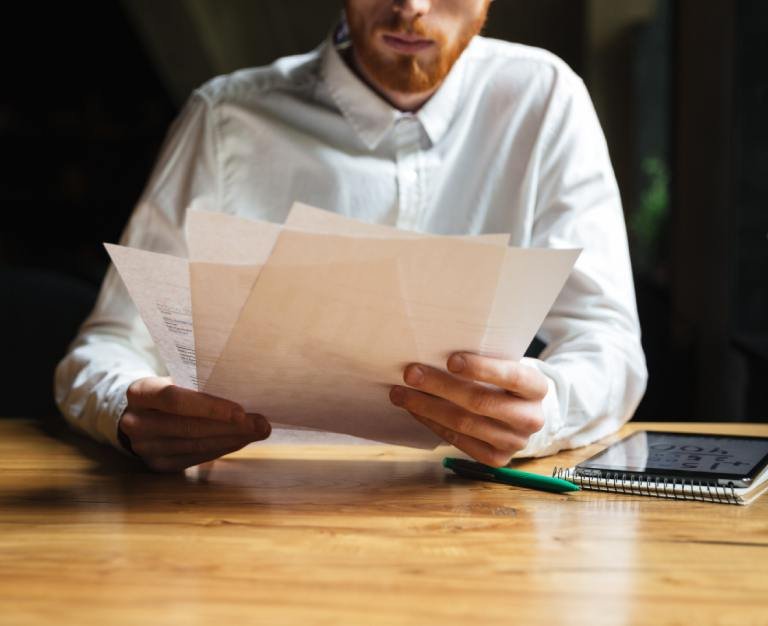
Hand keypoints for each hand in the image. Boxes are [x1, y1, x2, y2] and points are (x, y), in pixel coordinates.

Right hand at [119, 376, 270, 471]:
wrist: (138, 413)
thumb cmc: (167, 390)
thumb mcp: (174, 379)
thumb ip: (199, 385)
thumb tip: (244, 394)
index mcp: (140, 392)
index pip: (175, 400)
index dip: (209, 407)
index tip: (240, 411)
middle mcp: (136, 423)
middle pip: (189, 427)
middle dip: (230, 427)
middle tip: (261, 424)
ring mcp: (145, 448)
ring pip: (195, 446)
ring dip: (232, 440)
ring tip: (258, 432)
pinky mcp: (158, 465)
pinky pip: (196, 458)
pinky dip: (222, 449)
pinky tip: (240, 441)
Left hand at [389, 353, 546, 466]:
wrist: (520, 414)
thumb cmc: (502, 382)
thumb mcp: (503, 365)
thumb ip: (482, 361)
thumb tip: (433, 352)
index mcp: (536, 387)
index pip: (512, 376)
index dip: (481, 368)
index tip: (450, 360)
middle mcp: (531, 418)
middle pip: (480, 402)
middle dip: (440, 386)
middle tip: (411, 373)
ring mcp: (514, 443)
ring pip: (464, 423)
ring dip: (427, 407)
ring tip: (401, 393)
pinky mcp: (496, 459)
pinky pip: (457, 440)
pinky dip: (432, 423)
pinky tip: (415, 410)